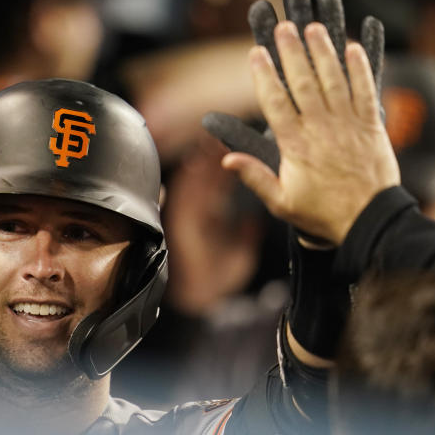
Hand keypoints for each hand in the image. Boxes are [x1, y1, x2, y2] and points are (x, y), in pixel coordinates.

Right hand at [164, 142, 261, 313]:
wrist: (205, 300)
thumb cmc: (220, 280)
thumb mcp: (243, 251)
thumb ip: (247, 233)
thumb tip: (255, 218)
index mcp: (212, 216)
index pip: (220, 183)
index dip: (228, 164)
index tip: (235, 146)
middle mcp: (199, 212)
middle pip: (205, 176)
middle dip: (212, 154)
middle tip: (221, 134)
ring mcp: (188, 216)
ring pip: (193, 181)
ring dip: (200, 161)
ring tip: (209, 141)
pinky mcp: (179, 222)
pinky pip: (183, 194)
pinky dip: (189, 179)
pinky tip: (196, 163)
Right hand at [221, 21, 399, 243]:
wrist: (367, 221)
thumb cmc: (321, 212)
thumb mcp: (280, 201)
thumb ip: (254, 177)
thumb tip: (226, 159)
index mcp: (296, 146)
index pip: (276, 103)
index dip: (265, 76)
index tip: (256, 53)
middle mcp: (321, 129)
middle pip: (304, 83)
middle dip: (292, 52)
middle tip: (283, 27)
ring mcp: (348, 125)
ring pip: (334, 81)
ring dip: (323, 52)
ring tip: (313, 28)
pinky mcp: (371, 126)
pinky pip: (366, 92)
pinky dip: (360, 69)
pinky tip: (352, 49)